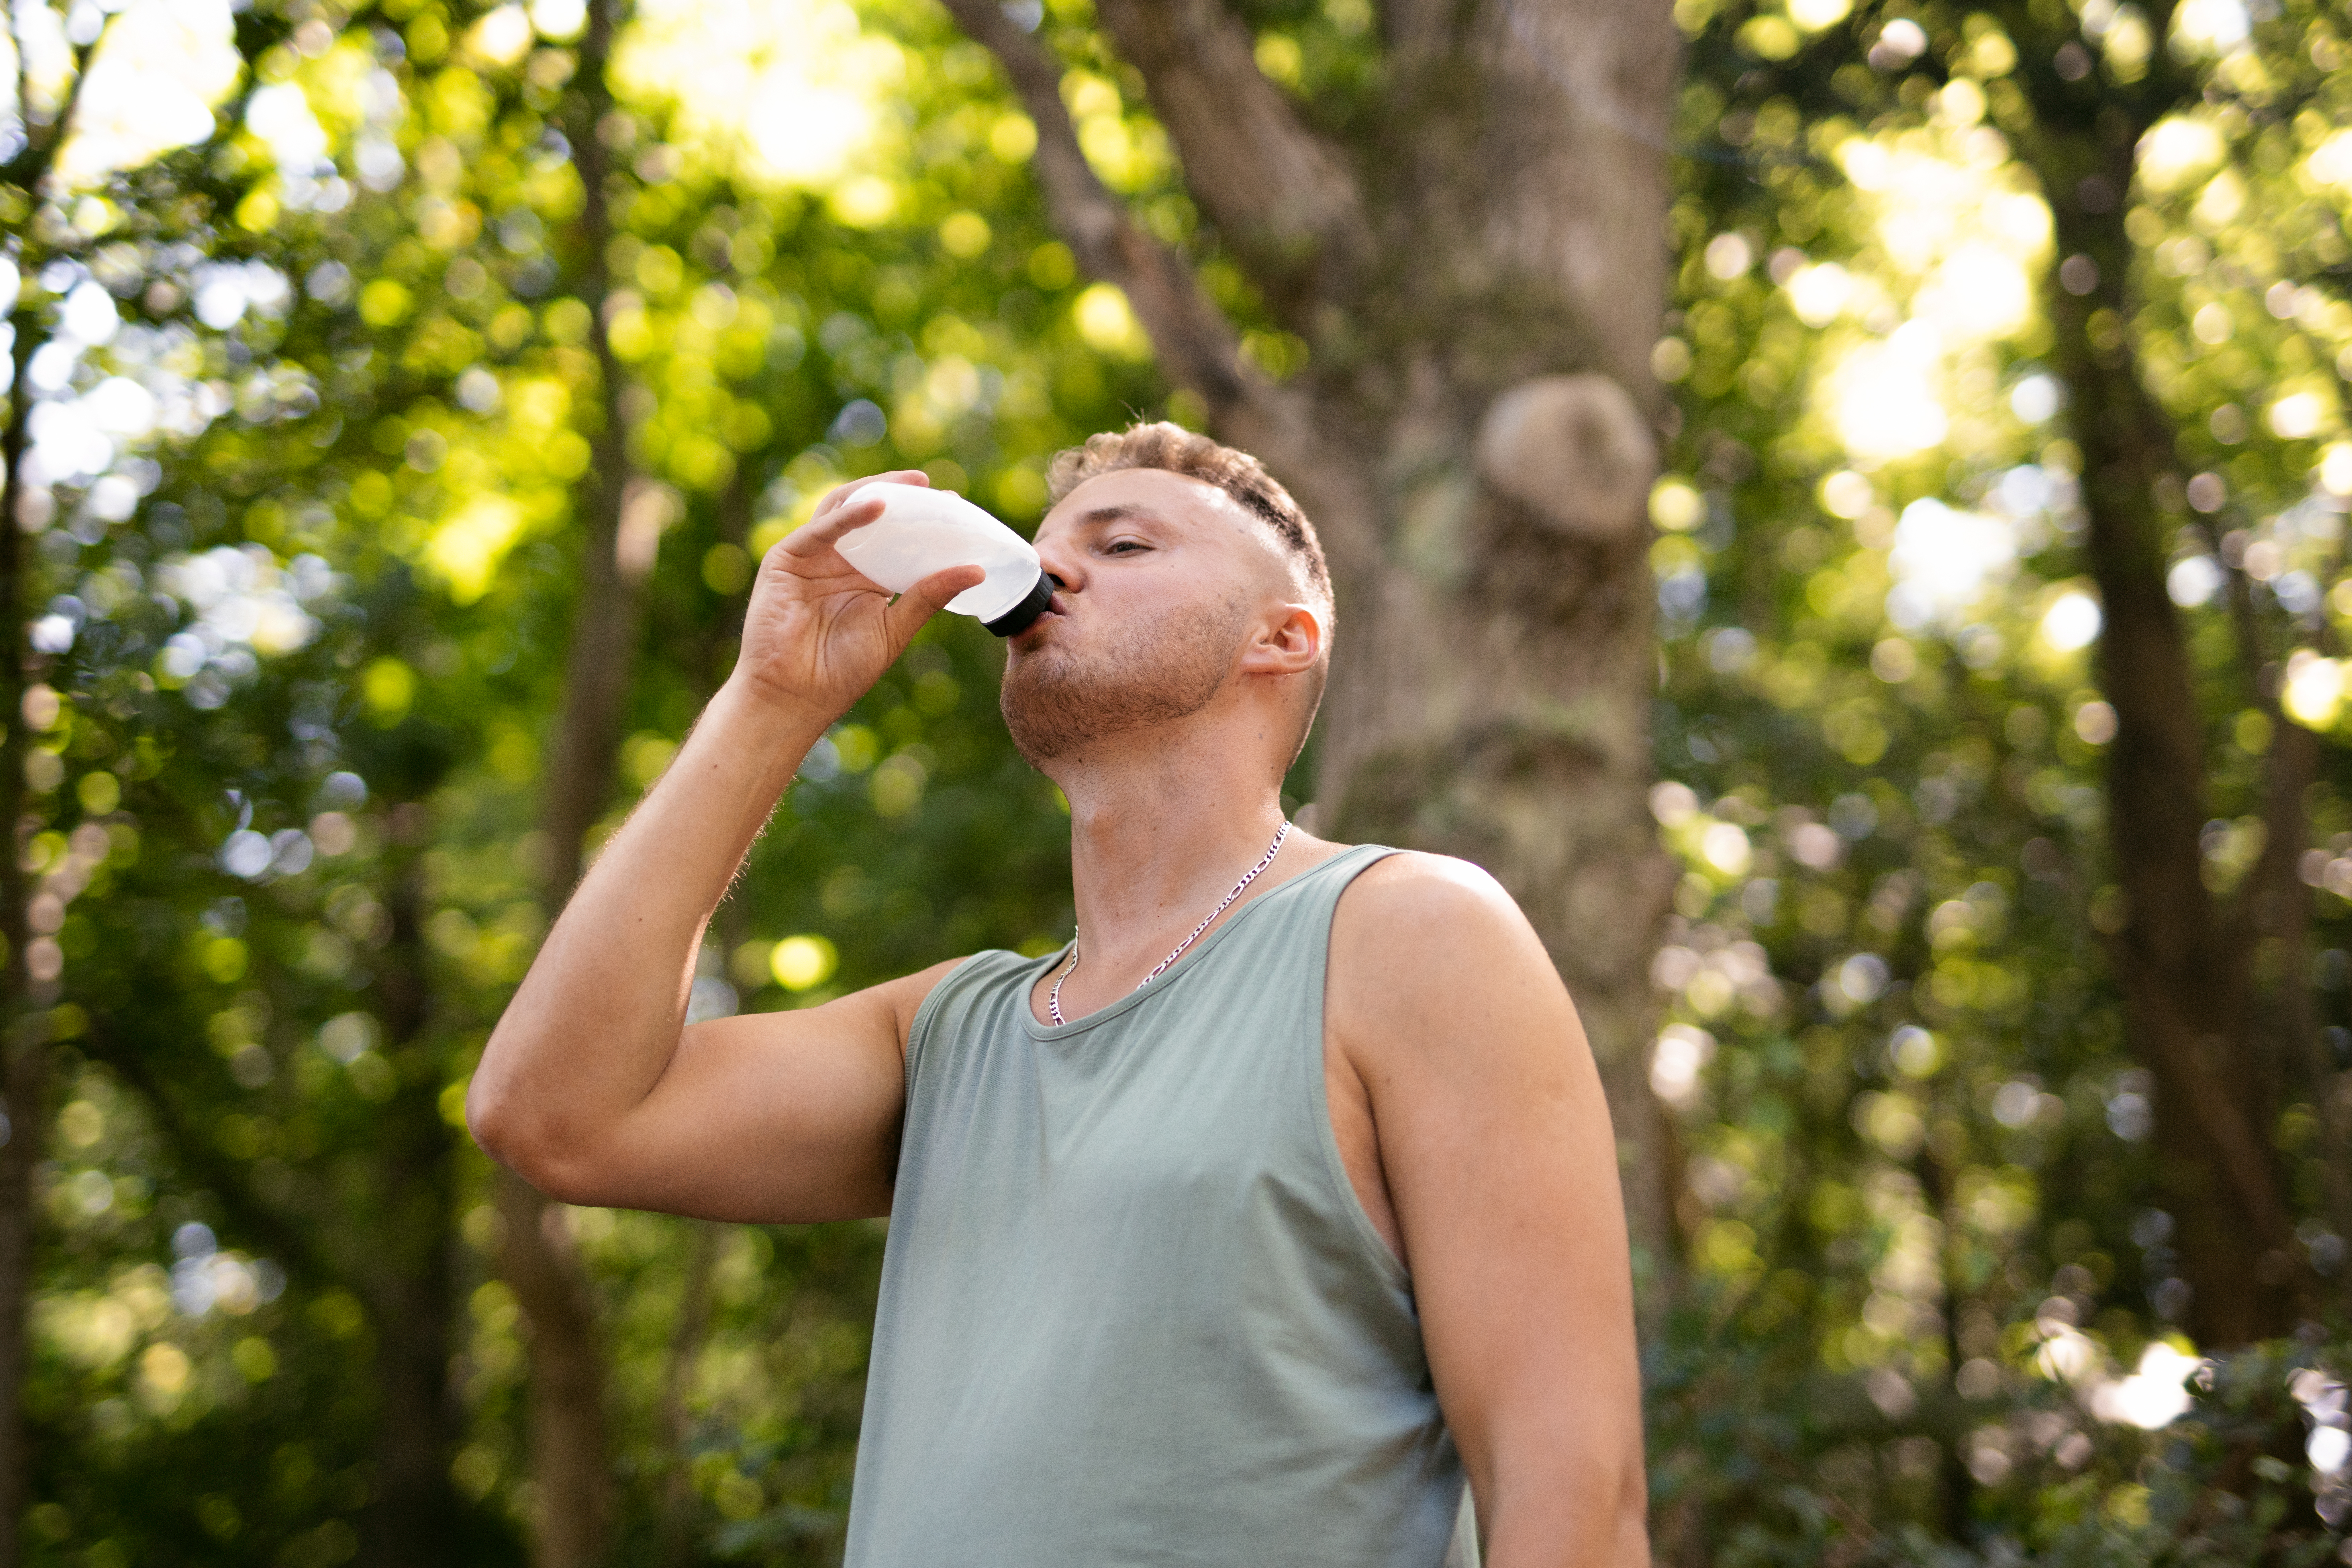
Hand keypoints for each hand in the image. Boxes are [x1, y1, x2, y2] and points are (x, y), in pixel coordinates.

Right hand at [728, 471, 986, 724]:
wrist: (795, 697)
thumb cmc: (841, 671)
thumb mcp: (895, 629)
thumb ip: (929, 596)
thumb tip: (977, 570)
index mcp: (866, 577)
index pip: (897, 538)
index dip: (925, 521)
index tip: (958, 509)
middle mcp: (839, 561)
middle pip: (873, 516)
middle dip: (905, 499)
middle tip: (940, 491)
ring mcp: (811, 556)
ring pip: (845, 509)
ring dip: (879, 492)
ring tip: (914, 485)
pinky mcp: (786, 558)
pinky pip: (821, 529)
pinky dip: (848, 515)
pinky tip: (877, 505)